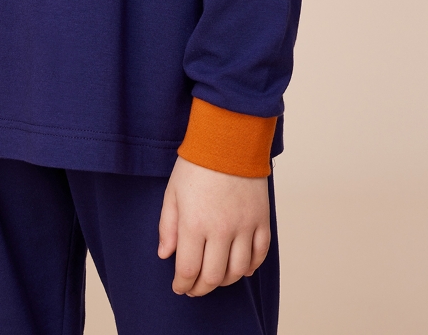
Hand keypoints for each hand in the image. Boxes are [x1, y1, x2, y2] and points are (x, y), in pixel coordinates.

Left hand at [157, 158, 269, 296]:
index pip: (188, 269)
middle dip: (201, 288)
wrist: (229, 139)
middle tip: (194, 288)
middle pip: (214, 276)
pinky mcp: (262, 220)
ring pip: (237, 271)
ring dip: (225, 281)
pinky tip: (240, 268)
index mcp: (195, 223)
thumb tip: (165, 255)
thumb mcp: (172, 192)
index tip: (179, 287)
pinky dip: (250, 267)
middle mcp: (221, 230)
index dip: (183, 284)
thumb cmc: (197, 163)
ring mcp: (245, 226)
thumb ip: (168, 226)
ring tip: (215, 277)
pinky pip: (259, 255)